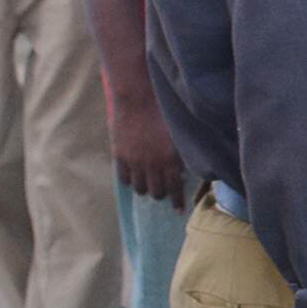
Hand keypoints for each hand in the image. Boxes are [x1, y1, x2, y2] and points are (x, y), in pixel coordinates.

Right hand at [108, 90, 186, 207]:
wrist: (138, 97)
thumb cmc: (164, 109)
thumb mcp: (180, 132)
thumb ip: (183, 152)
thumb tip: (185, 168)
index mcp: (172, 159)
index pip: (175, 188)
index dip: (177, 201)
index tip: (179, 210)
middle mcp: (153, 164)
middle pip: (157, 192)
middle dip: (161, 193)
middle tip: (164, 191)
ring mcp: (135, 161)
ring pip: (140, 188)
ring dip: (146, 188)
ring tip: (149, 185)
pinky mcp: (121, 155)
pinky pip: (125, 178)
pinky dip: (130, 180)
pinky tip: (134, 178)